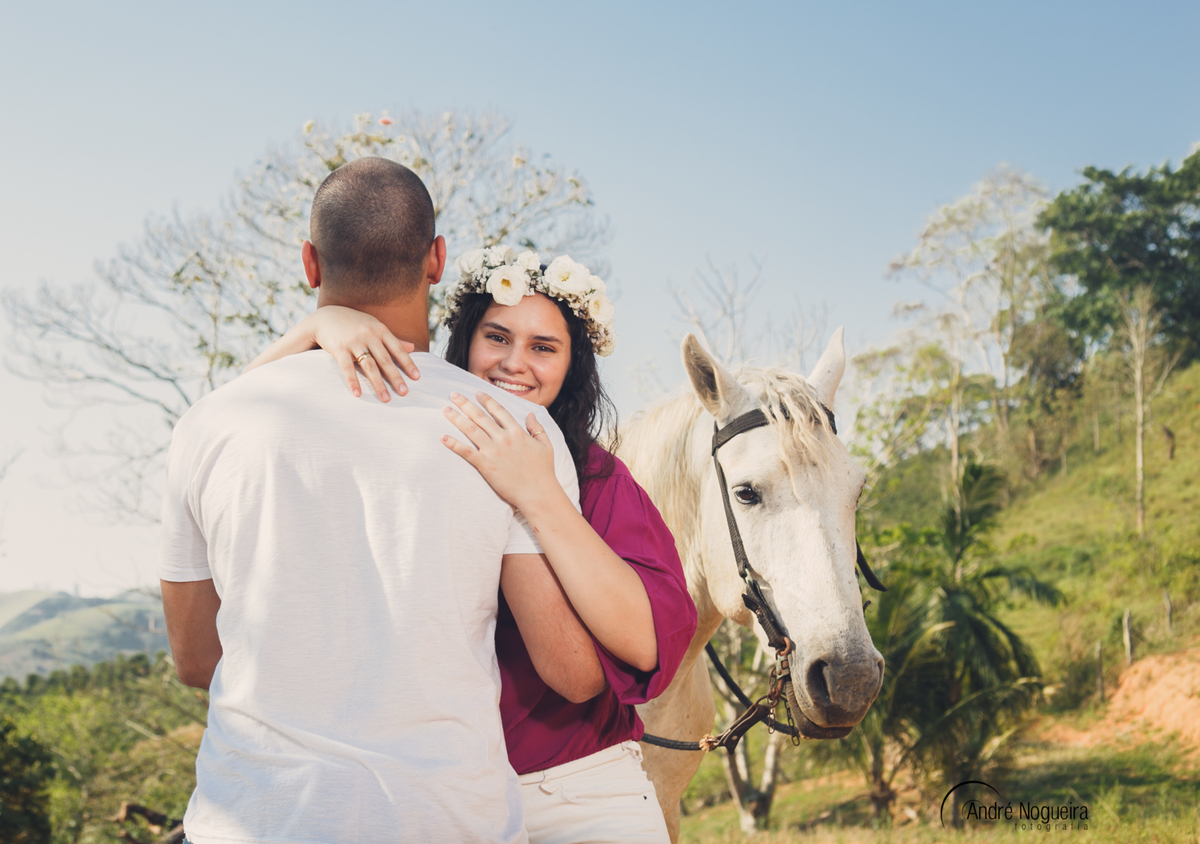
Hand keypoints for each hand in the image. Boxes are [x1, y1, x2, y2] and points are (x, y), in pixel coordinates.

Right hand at [307, 306, 419, 400]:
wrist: (325, 317)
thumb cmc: (355, 324)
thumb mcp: (374, 326)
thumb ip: (393, 338)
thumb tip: (412, 348)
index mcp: (380, 330)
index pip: (397, 349)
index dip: (408, 363)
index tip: (417, 377)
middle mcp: (369, 335)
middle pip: (385, 360)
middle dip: (395, 377)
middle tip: (404, 392)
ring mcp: (354, 342)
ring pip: (369, 366)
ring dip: (378, 384)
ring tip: (385, 399)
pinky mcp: (339, 349)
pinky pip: (347, 368)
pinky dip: (353, 381)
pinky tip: (358, 394)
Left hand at [441, 392, 560, 510]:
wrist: (537, 493)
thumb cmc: (544, 471)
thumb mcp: (546, 445)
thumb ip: (538, 428)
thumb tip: (530, 414)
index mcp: (517, 432)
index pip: (499, 411)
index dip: (487, 401)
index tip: (477, 393)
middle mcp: (504, 438)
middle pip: (481, 417)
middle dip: (466, 404)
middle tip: (454, 395)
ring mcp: (493, 452)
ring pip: (471, 430)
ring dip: (457, 419)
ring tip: (446, 410)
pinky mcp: (486, 466)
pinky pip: (467, 452)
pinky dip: (454, 444)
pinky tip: (443, 437)